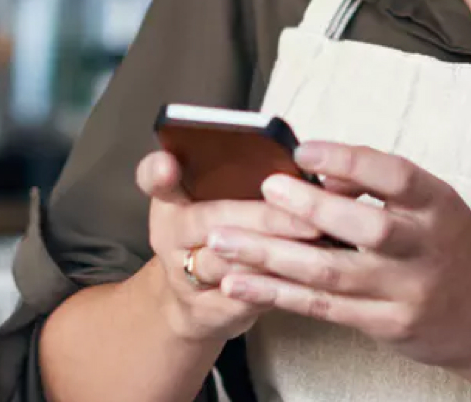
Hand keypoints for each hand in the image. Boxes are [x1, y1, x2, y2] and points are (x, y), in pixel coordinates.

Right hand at [134, 149, 325, 346]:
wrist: (193, 302)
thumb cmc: (217, 237)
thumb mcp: (214, 202)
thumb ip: (237, 179)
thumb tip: (299, 158)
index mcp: (170, 199)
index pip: (153, 177)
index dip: (157, 171)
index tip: (169, 165)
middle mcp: (168, 236)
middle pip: (209, 220)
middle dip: (262, 217)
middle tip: (308, 213)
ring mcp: (182, 278)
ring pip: (228, 263)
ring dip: (274, 252)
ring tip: (317, 240)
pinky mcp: (203, 312)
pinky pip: (243, 299)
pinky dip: (276, 286)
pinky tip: (310, 275)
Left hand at [204, 142, 470, 379]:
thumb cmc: (458, 252)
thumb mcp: (437, 208)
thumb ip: (383, 188)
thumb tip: (321, 170)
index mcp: (438, 206)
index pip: (395, 176)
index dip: (349, 159)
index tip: (305, 149)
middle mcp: (424, 249)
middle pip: (362, 227)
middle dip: (307, 208)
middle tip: (261, 191)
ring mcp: (405, 292)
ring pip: (330, 272)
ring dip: (270, 256)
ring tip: (221, 241)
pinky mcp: (385, 325)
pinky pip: (323, 307)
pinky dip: (276, 294)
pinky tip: (240, 284)